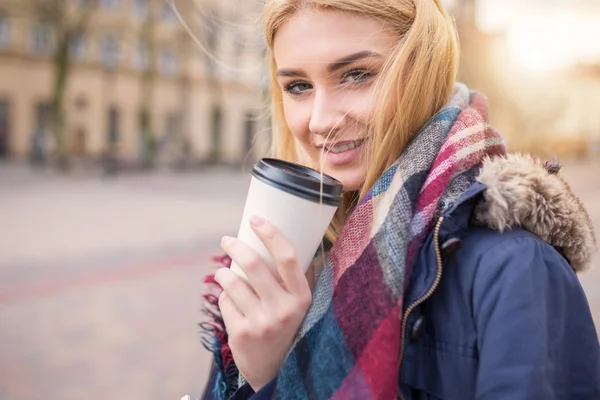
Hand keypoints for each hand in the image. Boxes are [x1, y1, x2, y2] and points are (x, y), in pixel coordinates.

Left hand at [214, 216, 311, 390]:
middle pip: (254, 265)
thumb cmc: (286, 325)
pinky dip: (225, 297)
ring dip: (224, 272)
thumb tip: (272, 237)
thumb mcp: (298, 304)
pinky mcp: (241, 334)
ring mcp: (262, 323)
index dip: (271, 234)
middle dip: (236, 246)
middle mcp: (284, 310)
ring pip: (232, 282)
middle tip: (227, 239)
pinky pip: (224, 302)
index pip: (288, 258)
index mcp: (302, 297)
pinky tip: (232, 303)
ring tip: (225, 272)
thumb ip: (291, 277)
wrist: (275, 370)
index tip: (256, 219)